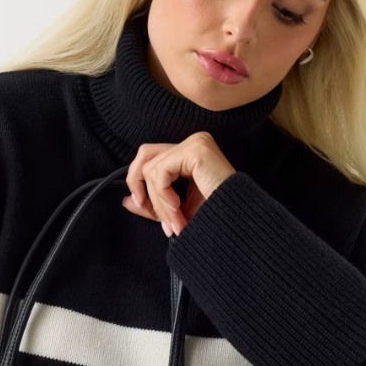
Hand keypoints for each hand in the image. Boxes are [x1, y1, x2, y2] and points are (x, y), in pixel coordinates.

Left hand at [120, 132, 235, 236]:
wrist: (239, 224)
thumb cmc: (217, 218)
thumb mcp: (177, 210)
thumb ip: (154, 203)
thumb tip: (126, 200)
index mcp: (191, 153)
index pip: (152, 158)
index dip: (140, 183)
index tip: (144, 208)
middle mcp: (194, 142)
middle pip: (146, 155)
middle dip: (140, 186)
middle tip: (151, 213)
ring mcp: (196, 143)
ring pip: (152, 169)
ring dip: (159, 203)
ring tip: (175, 223)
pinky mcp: (195, 150)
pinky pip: (160, 172)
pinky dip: (163, 195)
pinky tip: (178, 210)